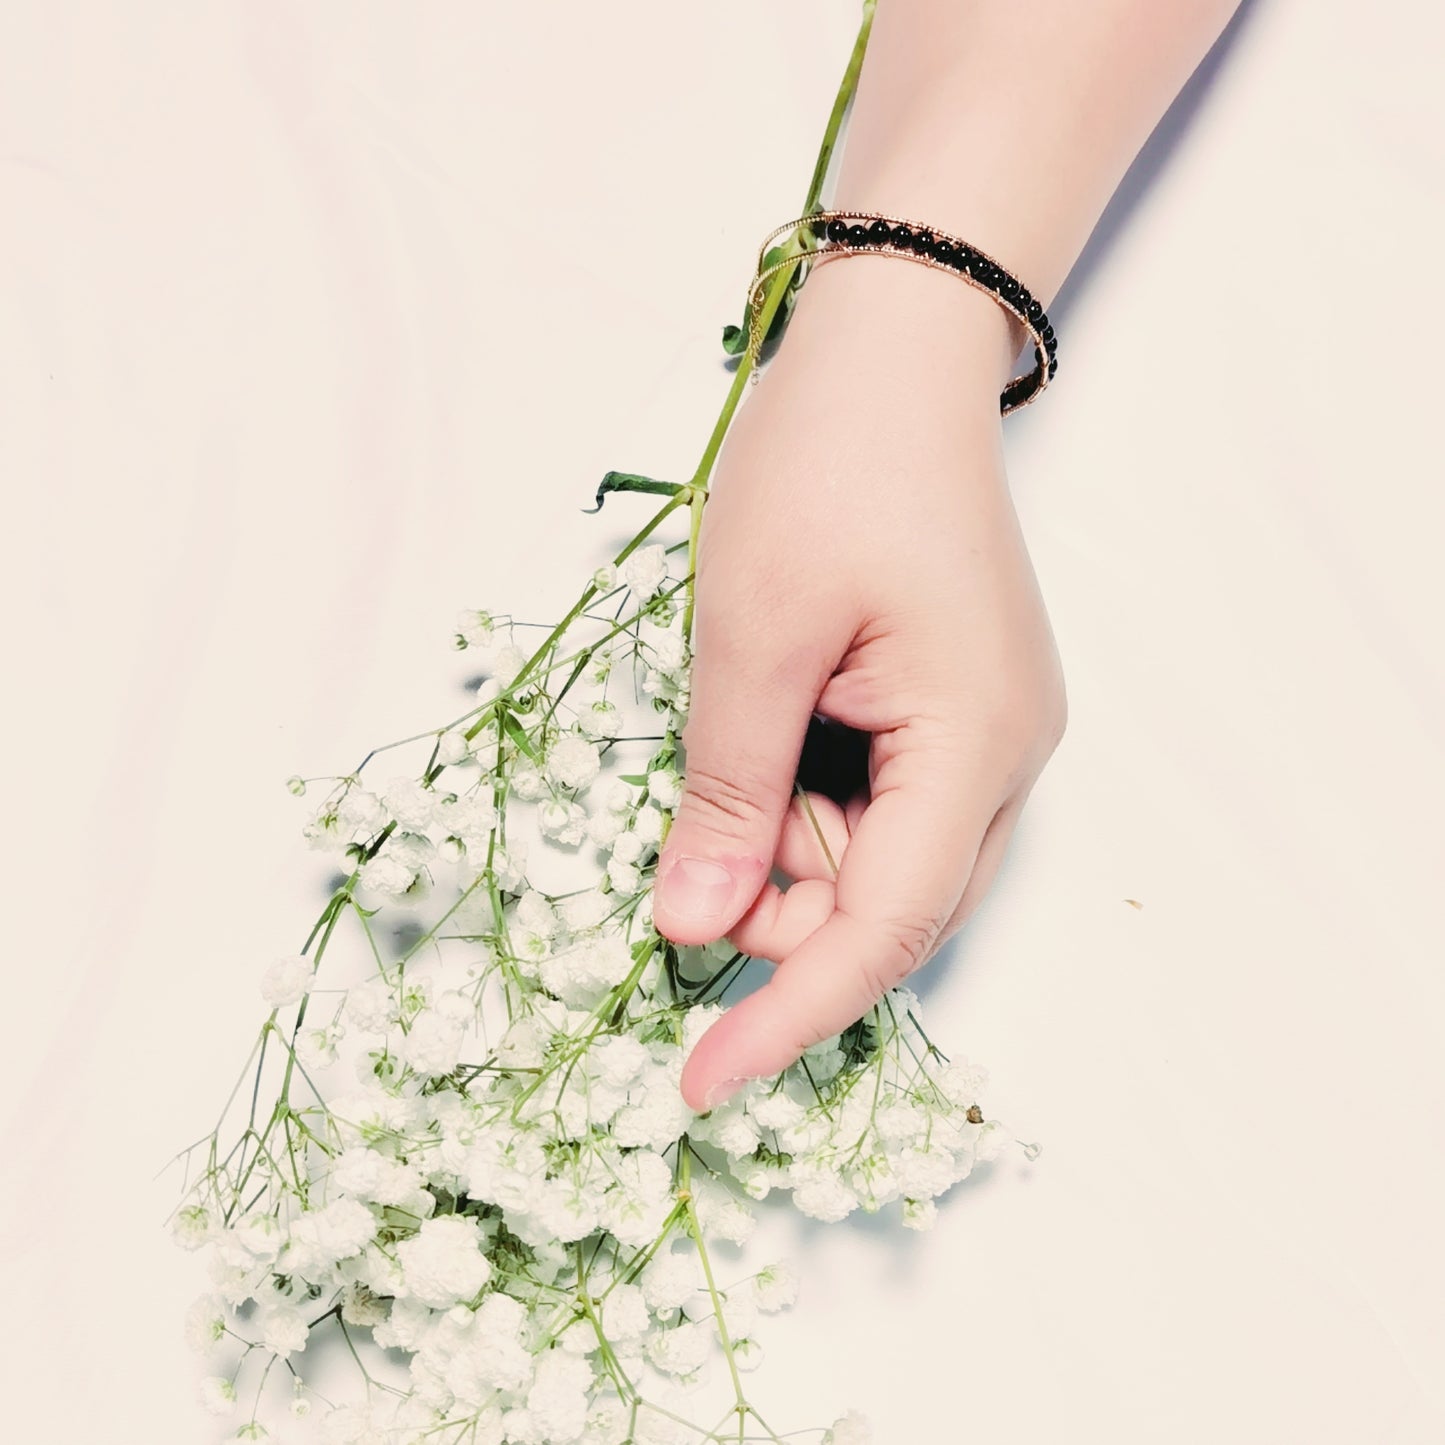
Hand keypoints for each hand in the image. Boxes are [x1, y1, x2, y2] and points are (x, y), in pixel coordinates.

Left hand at [652, 257, 1066, 1111]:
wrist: (892, 358)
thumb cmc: (827, 472)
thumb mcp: (751, 638)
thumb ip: (728, 794)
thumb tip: (694, 929)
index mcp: (975, 744)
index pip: (882, 930)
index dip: (787, 1016)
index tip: (698, 1083)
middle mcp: (1003, 757)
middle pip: (886, 904)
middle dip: (777, 909)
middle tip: (685, 862)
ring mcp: (986, 732)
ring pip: (877, 859)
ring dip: (784, 848)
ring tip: (734, 746)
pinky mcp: (953, 708)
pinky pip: (879, 802)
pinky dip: (805, 802)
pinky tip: (768, 732)